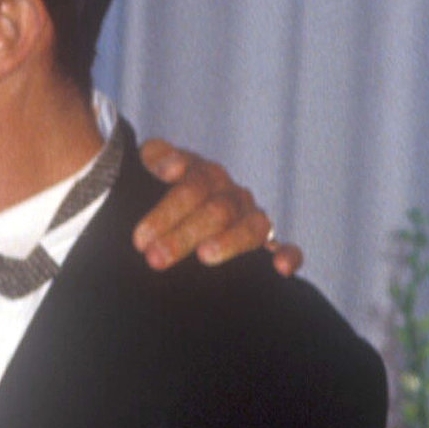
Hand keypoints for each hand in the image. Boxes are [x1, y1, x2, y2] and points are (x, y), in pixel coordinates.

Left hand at [133, 138, 303, 275]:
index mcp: (204, 176)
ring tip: (205, 256)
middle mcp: (231, 195)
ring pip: (251, 227)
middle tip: (155, 258)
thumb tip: (173, 167)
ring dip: (229, 241)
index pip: (192, 187)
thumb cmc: (156, 197)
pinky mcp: (267, 244)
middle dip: (183, 236)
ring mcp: (251, 218)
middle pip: (216, 211)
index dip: (167, 211)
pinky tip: (282, 268)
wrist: (177, 217)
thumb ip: (156, 159)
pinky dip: (288, 255)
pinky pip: (285, 247)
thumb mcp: (149, 172)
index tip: (140, 239)